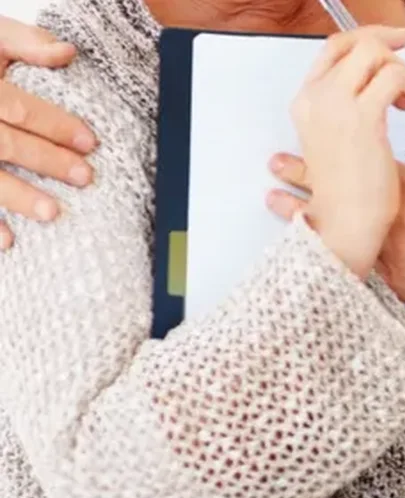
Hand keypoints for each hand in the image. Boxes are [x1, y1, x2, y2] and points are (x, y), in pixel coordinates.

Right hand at [0, 15, 96, 248]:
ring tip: (52, 214)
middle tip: (84, 177)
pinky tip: (7, 241)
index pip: (18, 108)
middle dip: (44, 161)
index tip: (90, 142)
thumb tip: (68, 53)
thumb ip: (25, 43)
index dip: (55, 125)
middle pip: (3, 143)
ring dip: (15, 197)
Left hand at [267, 160, 404, 332]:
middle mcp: (392, 216)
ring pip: (336, 227)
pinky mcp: (388, 278)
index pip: (365, 159)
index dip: (335, 150)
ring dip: (304, 213)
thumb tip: (399, 172)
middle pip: (339, 191)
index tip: (312, 138)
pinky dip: (328, 247)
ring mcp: (388, 249)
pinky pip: (351, 259)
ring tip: (273, 199)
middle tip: (276, 163)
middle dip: (305, 177)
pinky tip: (304, 243)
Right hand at [288, 26, 404, 276]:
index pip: (334, 50)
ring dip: (403, 71)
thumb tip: (375, 98)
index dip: (367, 43)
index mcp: (307, 103)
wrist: (344, 229)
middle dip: (388, 48)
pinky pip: (393, 77)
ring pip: (374, 55)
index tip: (391, 49)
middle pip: (354, 44)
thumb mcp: (338, 148)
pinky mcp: (364, 119)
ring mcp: (336, 106)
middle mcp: (317, 98)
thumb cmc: (347, 199)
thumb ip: (347, 116)